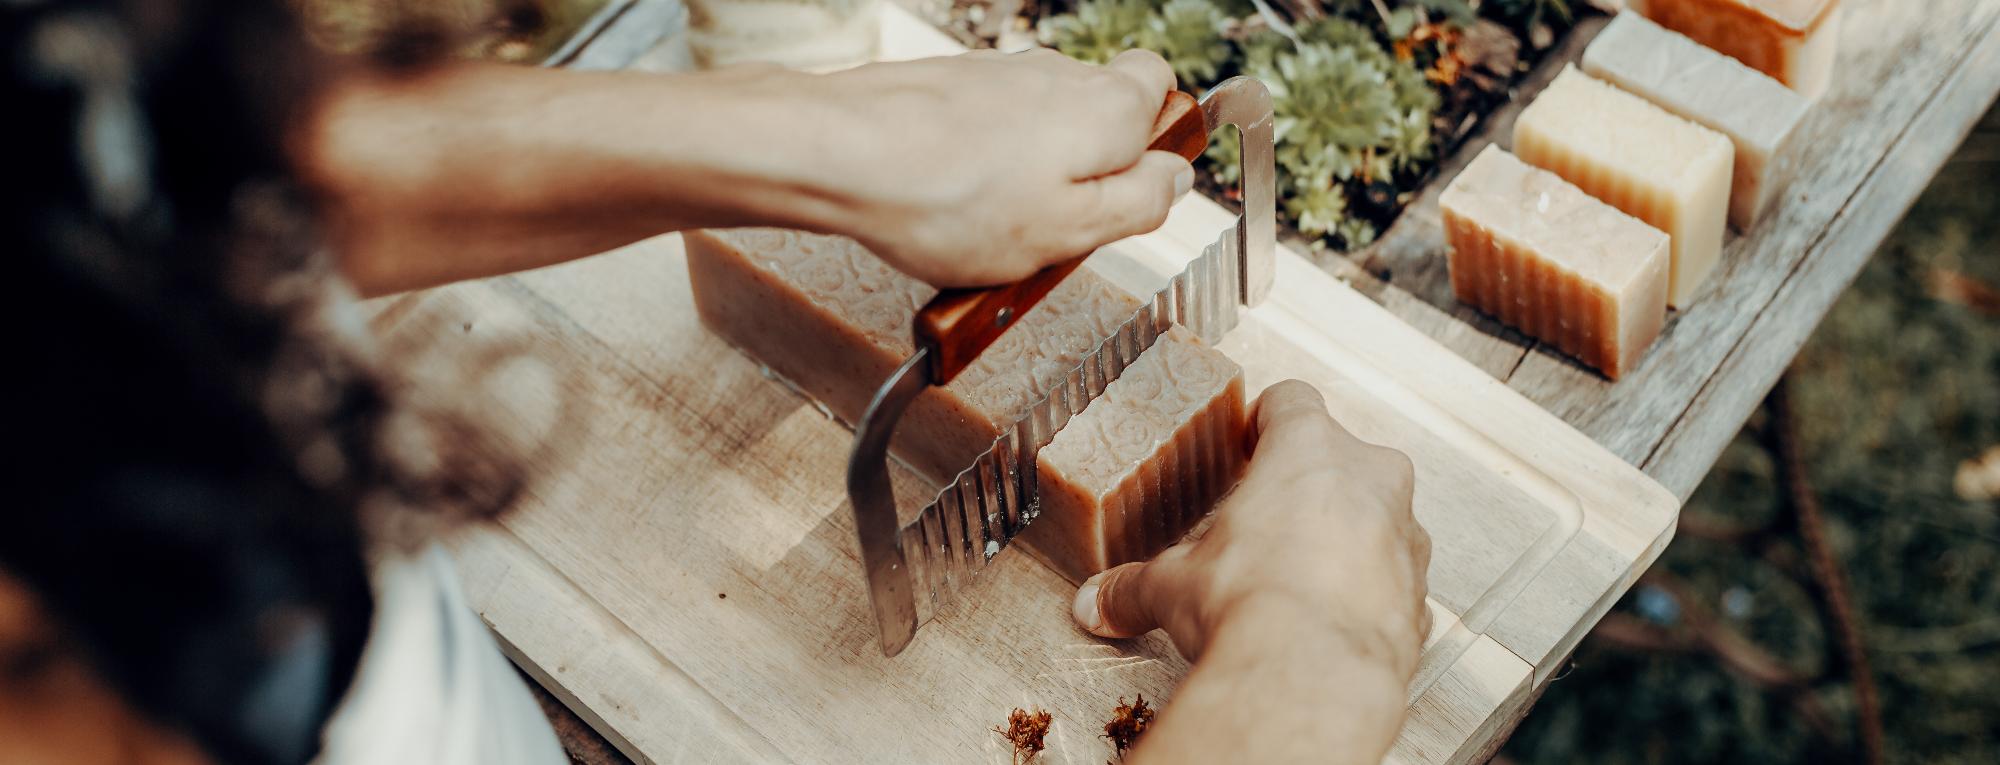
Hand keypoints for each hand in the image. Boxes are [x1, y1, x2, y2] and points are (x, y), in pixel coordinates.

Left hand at [806, 49, 1195, 286]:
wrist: (841, 156)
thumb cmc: (951, 199)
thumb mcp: (1072, 231)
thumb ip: (1139, 203)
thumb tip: (1177, 179)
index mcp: (1108, 106)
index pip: (1164, 90)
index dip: (1155, 146)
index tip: (1130, 194)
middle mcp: (1059, 76)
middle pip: (1101, 112)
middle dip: (1089, 168)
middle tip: (1058, 227)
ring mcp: (999, 77)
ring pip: (1040, 126)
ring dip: (1029, 175)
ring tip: (990, 231)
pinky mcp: (950, 88)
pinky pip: (985, 134)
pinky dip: (978, 169)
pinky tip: (948, 212)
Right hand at [1070, 380, 1431, 674]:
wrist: (1313, 675)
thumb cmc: (1252, 605)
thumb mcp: (1171, 586)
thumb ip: (1134, 587)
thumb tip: (1098, 601)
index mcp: (1307, 449)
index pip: (1292, 400)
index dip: (1266, 420)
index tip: (1251, 442)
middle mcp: (1370, 478)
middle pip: (1342, 457)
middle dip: (1306, 485)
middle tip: (1267, 520)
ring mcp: (1405, 535)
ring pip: (1378, 517)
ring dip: (1346, 537)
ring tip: (1298, 578)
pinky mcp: (1420, 594)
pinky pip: (1393, 580)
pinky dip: (1367, 593)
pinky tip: (1329, 620)